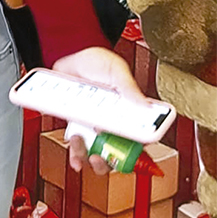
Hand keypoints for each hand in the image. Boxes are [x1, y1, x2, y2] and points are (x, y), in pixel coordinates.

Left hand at [52, 46, 145, 174]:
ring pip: (97, 153)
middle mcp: (113, 123)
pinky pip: (78, 146)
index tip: (131, 151)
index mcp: (128, 111)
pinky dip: (75, 152)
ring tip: (80, 142)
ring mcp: (94, 125)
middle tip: (102, 154)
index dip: (138, 149)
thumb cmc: (97, 61)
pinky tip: (73, 147)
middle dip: (110, 160)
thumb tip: (145, 104)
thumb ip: (128, 86)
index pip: (139, 137)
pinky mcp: (78, 125)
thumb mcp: (115, 69)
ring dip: (88, 155)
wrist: (70, 57)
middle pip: (118, 152)